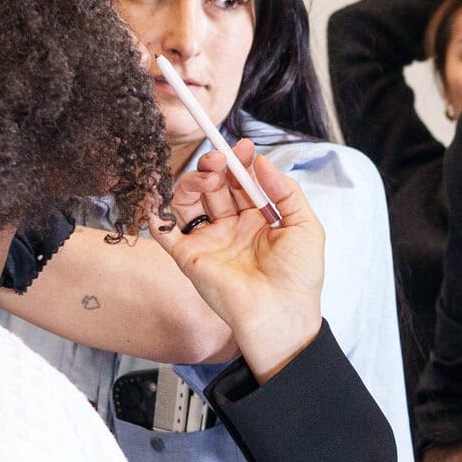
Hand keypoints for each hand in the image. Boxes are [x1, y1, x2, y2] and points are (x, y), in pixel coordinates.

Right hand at [152, 139, 323, 379]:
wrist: (281, 314)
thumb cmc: (299, 276)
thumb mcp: (304, 225)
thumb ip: (285, 190)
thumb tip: (261, 161)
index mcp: (258, 218)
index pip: (241, 181)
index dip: (240, 162)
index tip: (244, 147)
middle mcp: (230, 226)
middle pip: (214, 185)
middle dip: (216, 165)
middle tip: (222, 159)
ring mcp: (209, 240)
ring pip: (189, 200)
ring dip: (193, 180)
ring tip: (210, 176)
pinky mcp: (189, 257)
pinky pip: (165, 232)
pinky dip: (156, 213)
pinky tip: (160, 197)